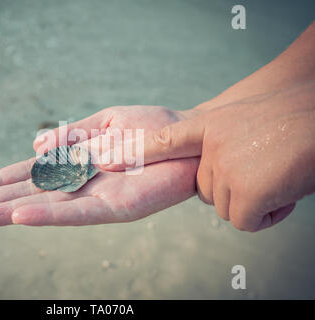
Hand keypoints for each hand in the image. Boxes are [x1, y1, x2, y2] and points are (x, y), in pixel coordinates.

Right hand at [0, 106, 198, 225]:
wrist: (189, 138)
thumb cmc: (152, 128)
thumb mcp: (106, 121)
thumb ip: (70, 136)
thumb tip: (34, 144)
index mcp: (77, 162)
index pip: (32, 173)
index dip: (2, 180)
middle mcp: (82, 184)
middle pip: (32, 194)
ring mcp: (97, 199)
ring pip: (47, 208)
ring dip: (11, 212)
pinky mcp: (116, 208)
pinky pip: (78, 213)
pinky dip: (48, 215)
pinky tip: (20, 217)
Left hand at [134, 81, 314, 231]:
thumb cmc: (292, 116)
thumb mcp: (243, 120)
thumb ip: (218, 139)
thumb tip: (213, 169)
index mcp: (209, 125)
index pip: (163, 141)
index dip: (134, 153)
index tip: (107, 161)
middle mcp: (211, 146)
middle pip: (207, 190)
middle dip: (234, 189)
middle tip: (264, 170)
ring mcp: (226, 169)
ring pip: (227, 206)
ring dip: (255, 199)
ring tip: (278, 174)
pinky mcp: (245, 193)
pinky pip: (247, 220)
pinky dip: (270, 213)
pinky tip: (285, 190)